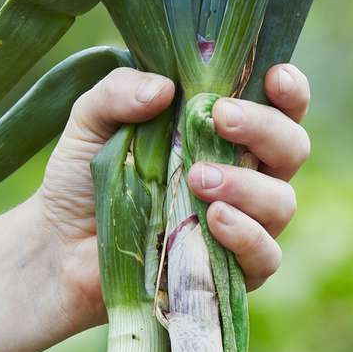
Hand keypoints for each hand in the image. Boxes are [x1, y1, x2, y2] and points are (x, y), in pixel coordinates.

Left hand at [33, 64, 313, 329]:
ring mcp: (245, 226)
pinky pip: (266, 255)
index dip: (289, 92)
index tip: (274, 78)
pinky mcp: (233, 273)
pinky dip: (246, 236)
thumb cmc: (84, 181)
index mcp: (226, 136)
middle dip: (266, 129)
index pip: (280, 109)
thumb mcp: (90, 122)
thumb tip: (164, 88)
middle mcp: (247, 178)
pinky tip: (213, 221)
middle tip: (220, 119)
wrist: (60, 248)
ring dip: (249, 186)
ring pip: (283, 202)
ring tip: (198, 179)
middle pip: (293, 149)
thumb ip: (118, 93)